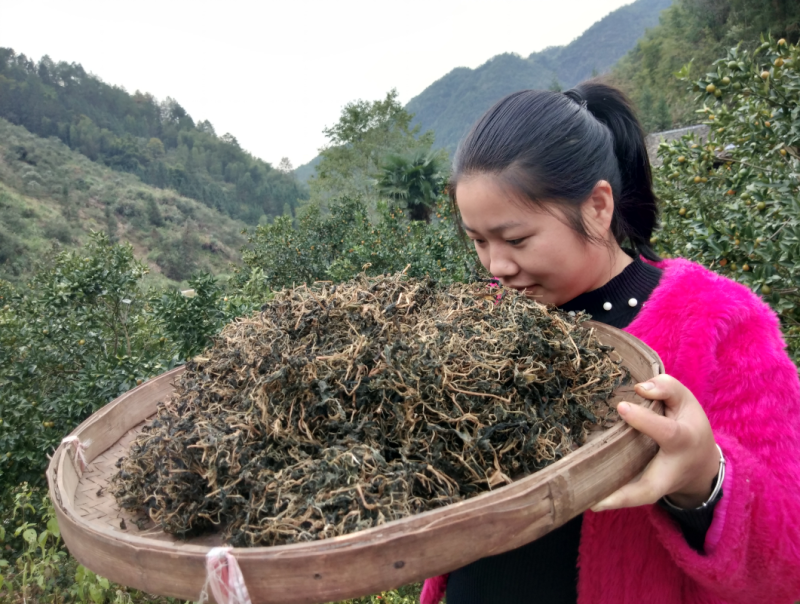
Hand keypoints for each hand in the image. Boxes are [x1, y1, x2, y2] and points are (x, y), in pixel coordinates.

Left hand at [591, 374, 720, 511]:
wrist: (701, 465)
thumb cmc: (688, 426)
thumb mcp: (686, 402)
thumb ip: (667, 388)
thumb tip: (639, 388)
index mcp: (682, 440)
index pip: (664, 431)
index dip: (643, 420)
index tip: (621, 406)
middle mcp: (667, 470)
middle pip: (648, 488)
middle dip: (625, 493)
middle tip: (596, 495)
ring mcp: (654, 486)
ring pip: (634, 500)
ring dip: (609, 502)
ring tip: (582, 499)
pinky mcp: (643, 491)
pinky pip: (625, 498)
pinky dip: (606, 500)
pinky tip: (582, 498)